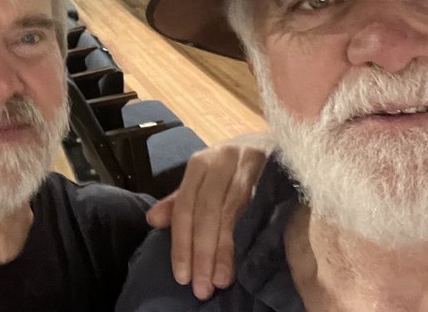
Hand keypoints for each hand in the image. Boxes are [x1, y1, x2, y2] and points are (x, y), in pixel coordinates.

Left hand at [147, 131, 272, 299]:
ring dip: (226, 248)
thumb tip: (152, 220)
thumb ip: (180, 200)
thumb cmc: (233, 167)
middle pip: (207, 209)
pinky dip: (253, 232)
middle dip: (203, 251)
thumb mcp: (204, 179)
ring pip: (233, 210)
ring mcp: (251, 163)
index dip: (182, 242)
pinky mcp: (275, 170)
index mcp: (201, 163)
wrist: (274, 141)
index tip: (182, 276)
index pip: (185, 205)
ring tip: (221, 279)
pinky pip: (261, 205)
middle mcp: (223, 159)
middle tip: (202, 286)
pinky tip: (249, 256)